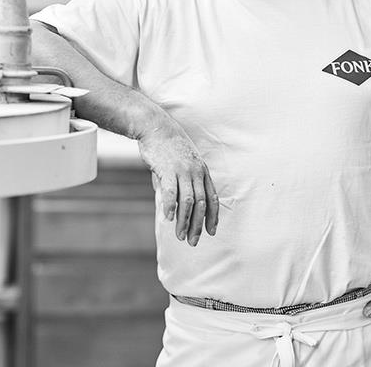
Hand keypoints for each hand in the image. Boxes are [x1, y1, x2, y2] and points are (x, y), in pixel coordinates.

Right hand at [138, 121, 218, 245]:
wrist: (157, 127)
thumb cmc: (169, 148)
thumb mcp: (183, 164)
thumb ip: (183, 183)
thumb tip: (177, 204)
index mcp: (202, 171)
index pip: (212, 198)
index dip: (213, 216)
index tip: (211, 232)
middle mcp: (196, 172)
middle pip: (201, 203)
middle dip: (198, 225)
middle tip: (193, 241)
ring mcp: (182, 171)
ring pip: (188, 201)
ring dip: (185, 221)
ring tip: (180, 236)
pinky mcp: (168, 169)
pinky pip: (171, 192)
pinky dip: (171, 207)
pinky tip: (169, 219)